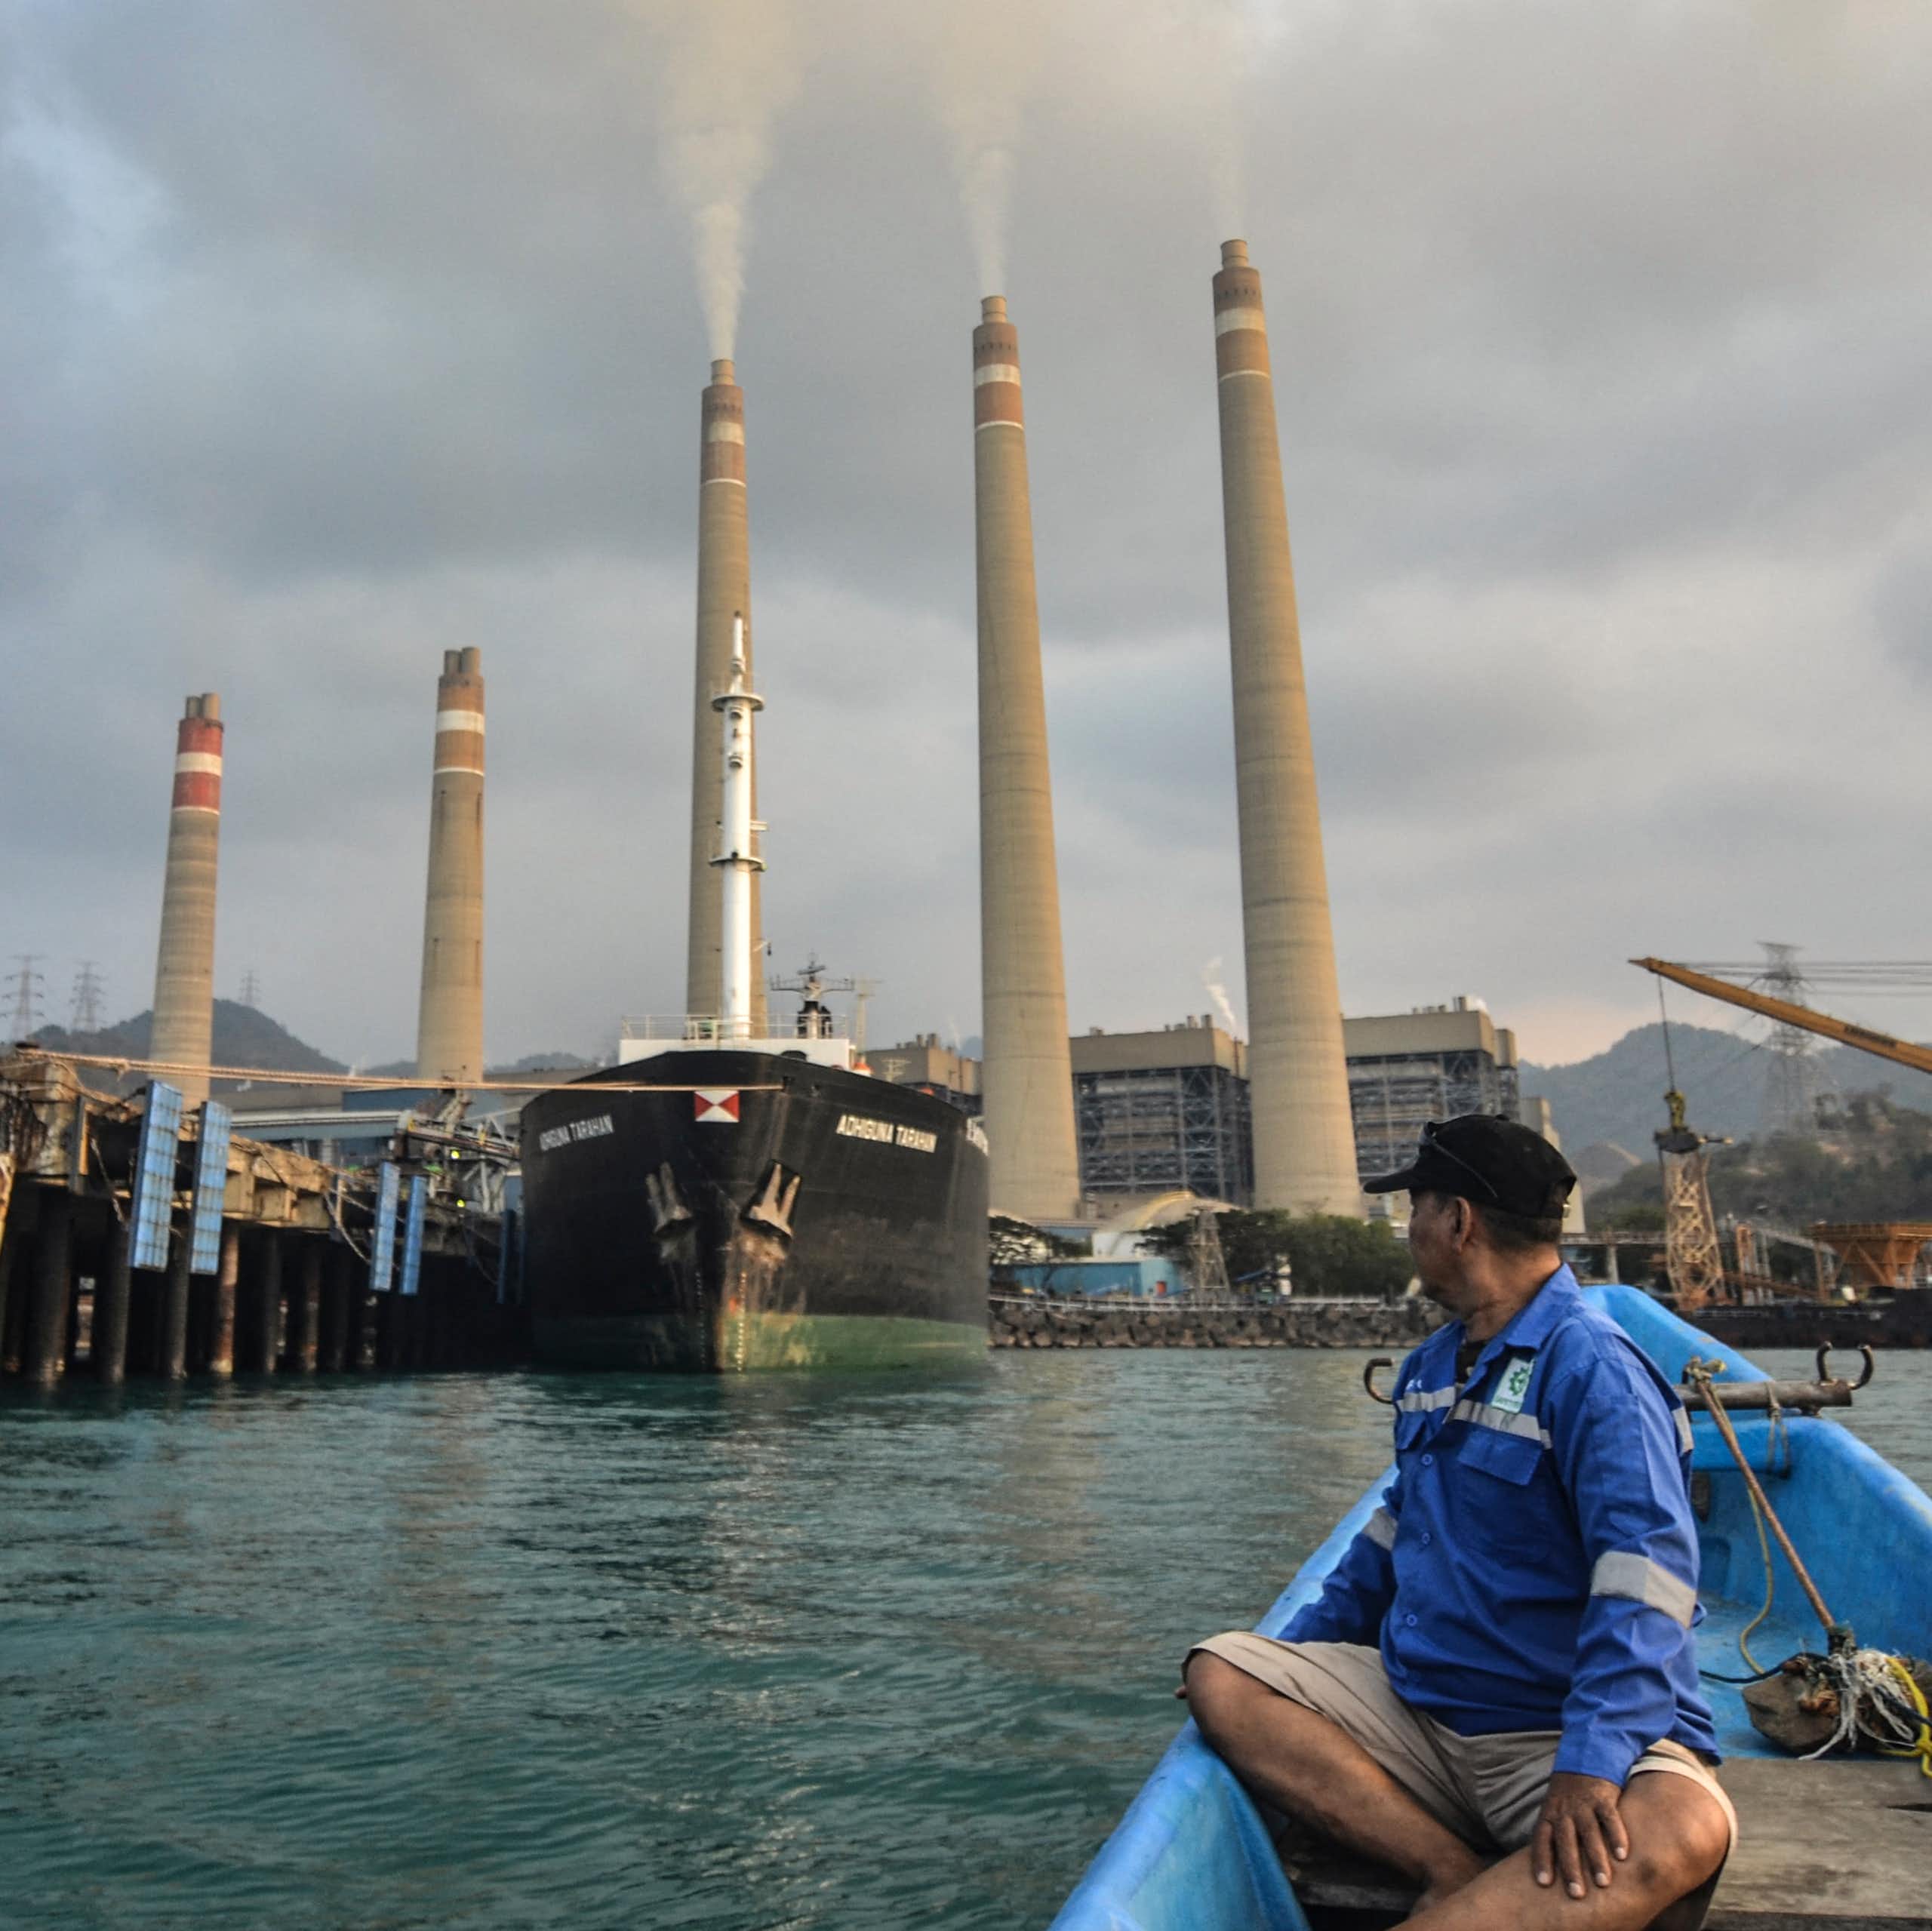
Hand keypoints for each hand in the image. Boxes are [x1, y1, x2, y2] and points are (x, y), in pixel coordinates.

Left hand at [1532, 1773, 1628, 1899]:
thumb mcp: (1554, 1805)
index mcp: (1549, 1812)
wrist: (1586, 1751)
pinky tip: (1623, 1856)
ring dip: (1596, 1859)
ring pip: (1589, 1833)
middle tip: (1576, 1894)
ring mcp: (1584, 1803)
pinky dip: (1616, 1836)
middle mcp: (1565, 1809)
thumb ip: (1555, 1831)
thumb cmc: (1569, 1789)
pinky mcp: (1603, 1796)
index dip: (1541, 1859)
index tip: (1543, 1883)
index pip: (1541, 1838)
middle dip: (1570, 1867)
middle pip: (1565, 1841)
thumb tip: (1554, 1862)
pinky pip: (1610, 1818)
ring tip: (1603, 1883)